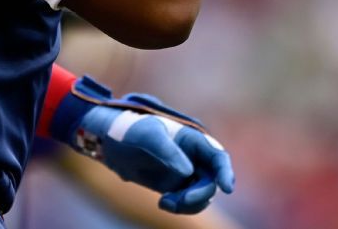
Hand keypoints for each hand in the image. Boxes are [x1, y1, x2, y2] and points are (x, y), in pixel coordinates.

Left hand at [54, 76, 234, 213]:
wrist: (110, 141)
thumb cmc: (131, 130)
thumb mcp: (148, 136)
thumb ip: (169, 152)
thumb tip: (187, 172)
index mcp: (193, 139)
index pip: (218, 157)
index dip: (226, 172)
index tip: (226, 188)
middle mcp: (194, 157)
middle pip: (212, 181)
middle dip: (200, 194)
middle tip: (179, 201)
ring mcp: (185, 172)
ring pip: (202, 195)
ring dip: (189, 204)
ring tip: (165, 203)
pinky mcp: (174, 186)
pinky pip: (187, 201)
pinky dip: (180, 206)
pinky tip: (163, 203)